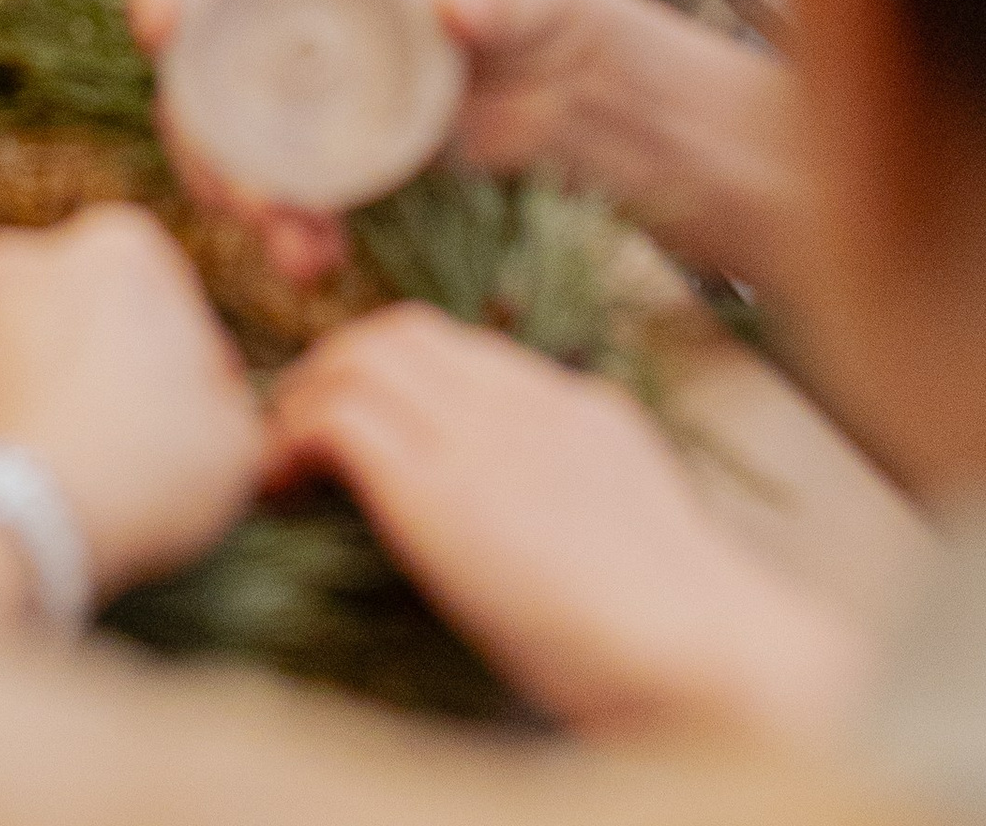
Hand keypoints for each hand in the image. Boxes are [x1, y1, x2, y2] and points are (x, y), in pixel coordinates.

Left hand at [0, 208, 263, 602]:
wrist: (10, 532)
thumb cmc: (140, 475)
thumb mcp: (237, 444)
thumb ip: (231, 403)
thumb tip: (212, 403)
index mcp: (114, 249)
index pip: (161, 284)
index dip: (184, 354)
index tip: (194, 415)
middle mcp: (19, 256)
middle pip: (70, 303)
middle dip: (91, 356)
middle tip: (118, 441)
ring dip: (11, 380)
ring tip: (44, 461)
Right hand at [132, 0, 693, 288]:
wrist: (561, 92)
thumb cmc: (534, 3)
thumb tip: (459, 3)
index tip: (159, 33)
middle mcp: (270, 15)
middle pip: (190, 68)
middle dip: (202, 138)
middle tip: (253, 201)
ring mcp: (285, 89)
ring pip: (220, 143)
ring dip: (240, 199)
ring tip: (301, 250)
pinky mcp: (311, 155)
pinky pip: (269, 193)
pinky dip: (284, 231)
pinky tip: (321, 261)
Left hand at [260, 308, 864, 736]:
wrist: (707, 653)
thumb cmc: (688, 629)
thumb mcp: (636, 523)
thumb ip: (582, 483)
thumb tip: (534, 497)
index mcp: (574, 408)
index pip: (455, 344)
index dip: (390, 368)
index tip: (357, 413)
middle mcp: (521, 402)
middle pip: (399, 333)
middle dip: (336, 366)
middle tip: (298, 422)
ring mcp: (478, 438)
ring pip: (359, 359)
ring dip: (304, 398)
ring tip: (278, 454)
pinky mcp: (437, 491)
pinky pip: (339, 422)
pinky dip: (294, 440)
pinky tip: (278, 486)